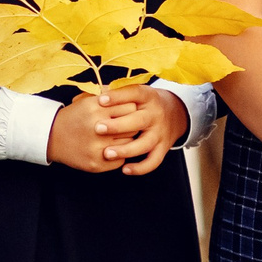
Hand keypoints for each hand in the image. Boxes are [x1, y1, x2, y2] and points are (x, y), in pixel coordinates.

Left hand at [49, 86, 189, 175]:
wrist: (173, 113)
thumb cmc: (143, 103)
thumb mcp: (134, 93)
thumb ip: (114, 92)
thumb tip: (88, 94)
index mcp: (148, 96)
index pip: (134, 93)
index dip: (118, 96)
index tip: (100, 100)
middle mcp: (156, 114)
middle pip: (139, 120)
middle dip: (118, 125)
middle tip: (98, 128)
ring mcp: (160, 132)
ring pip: (145, 143)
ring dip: (126, 150)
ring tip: (106, 153)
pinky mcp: (163, 148)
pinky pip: (154, 161)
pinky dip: (140, 168)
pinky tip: (125, 169)